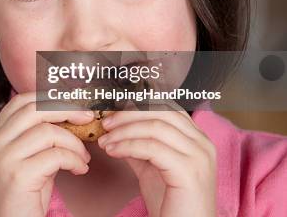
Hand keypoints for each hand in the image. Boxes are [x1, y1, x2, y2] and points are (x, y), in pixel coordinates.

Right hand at [0, 91, 94, 216]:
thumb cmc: (22, 198)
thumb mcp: (27, 160)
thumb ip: (38, 138)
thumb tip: (70, 117)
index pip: (21, 101)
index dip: (49, 98)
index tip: (73, 106)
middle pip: (34, 109)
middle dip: (66, 110)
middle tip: (87, 120)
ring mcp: (4, 158)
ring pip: (48, 131)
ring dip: (74, 143)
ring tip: (83, 158)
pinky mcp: (18, 175)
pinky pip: (56, 156)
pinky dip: (74, 160)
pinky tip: (79, 170)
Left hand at [97, 100, 215, 216]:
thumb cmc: (171, 203)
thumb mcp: (152, 166)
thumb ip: (139, 145)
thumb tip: (115, 128)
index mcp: (196, 138)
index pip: (166, 107)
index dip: (137, 106)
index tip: (112, 112)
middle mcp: (202, 143)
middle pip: (161, 111)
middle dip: (128, 114)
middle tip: (105, 123)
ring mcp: (199, 157)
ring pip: (155, 127)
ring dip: (124, 131)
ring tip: (105, 141)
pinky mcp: (190, 172)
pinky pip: (152, 148)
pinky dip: (127, 146)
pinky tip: (113, 151)